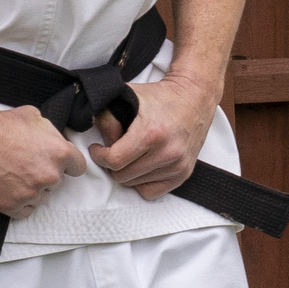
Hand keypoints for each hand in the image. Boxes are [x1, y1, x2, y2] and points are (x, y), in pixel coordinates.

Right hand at [0, 104, 85, 217]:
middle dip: (44, 175)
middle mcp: (49, 175)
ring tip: (11, 175)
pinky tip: (8, 190)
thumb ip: (52, 134)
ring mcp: (30, 192)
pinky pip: (25, 211)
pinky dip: (18, 204)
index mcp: (59, 153)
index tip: (54, 164)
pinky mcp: (11, 205)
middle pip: (56, 183)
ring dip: (30, 190)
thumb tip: (58, 141)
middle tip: (23, 165)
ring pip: (41, 198)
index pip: (78, 168)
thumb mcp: (34, 117)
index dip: (66, 165)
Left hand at [88, 66, 220, 199]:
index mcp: (151, 133)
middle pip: (122, 176)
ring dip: (128, 172)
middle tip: (114, 151)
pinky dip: (143, 182)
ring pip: (135, 184)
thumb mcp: (129, 97)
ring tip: (130, 156)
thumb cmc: (160, 96)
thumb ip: (106, 115)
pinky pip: (152, 192)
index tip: (98, 149)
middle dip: (112, 164)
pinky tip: (142, 167)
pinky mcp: (185, 172)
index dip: (99, 156)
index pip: (114, 161)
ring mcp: (178, 164)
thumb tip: (93, 134)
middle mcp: (167, 152)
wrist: (195, 96)